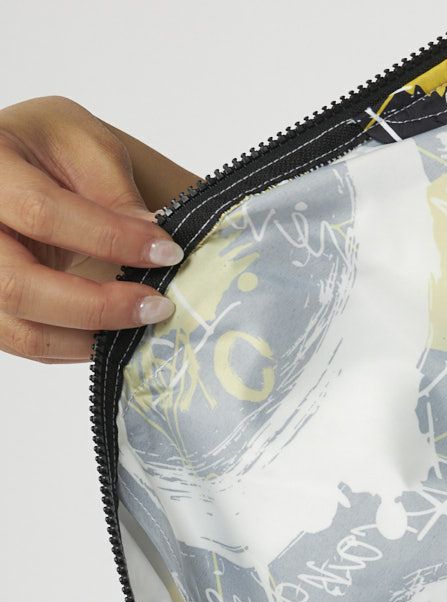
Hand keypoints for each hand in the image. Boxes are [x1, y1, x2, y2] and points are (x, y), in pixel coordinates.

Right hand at [0, 95, 196, 364]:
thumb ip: (115, 193)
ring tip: (140, 323)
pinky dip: (74, 347)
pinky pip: (26, 344)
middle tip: (158, 306)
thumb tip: (152, 248)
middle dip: (98, 306)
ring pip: (20, 331)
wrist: (21, 167)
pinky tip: (112, 333)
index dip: (109, 238)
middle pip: (17, 286)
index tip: (167, 253)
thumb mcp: (86, 147)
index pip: (40, 212)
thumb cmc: (49, 152)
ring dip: (89, 339)